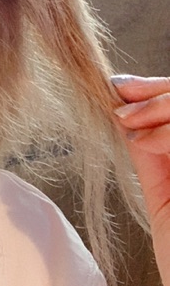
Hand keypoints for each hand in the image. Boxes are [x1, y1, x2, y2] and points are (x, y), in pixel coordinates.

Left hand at [112, 75, 169, 285]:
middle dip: (157, 92)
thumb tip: (124, 113)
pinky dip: (169, 130)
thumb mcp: (165, 198)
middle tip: (120, 99)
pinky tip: (144, 142)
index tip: (120, 88)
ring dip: (160, 106)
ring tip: (128, 121)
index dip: (157, 90)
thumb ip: (154, 154)